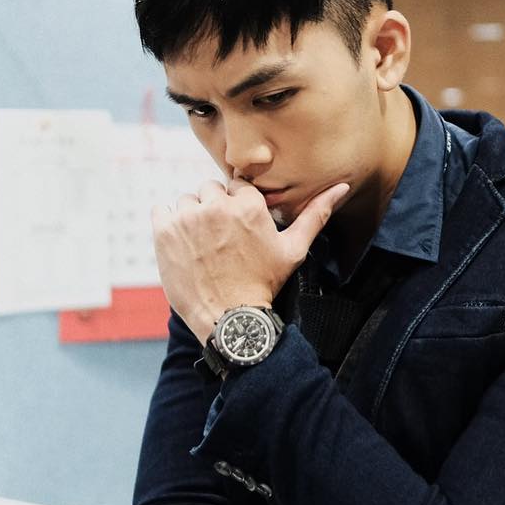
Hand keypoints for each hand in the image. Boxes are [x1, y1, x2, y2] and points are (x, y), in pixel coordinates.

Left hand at [150, 177, 350, 342]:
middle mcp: (216, 206)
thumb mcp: (294, 249)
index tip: (236, 231)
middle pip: (209, 191)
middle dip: (214, 211)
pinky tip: (183, 246)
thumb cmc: (263, 284)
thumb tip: (342, 188)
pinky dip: (168, 225)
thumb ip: (315, 214)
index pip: (236, 186)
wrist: (230, 318)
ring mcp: (188, 218)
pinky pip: (161, 211)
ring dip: (191, 218)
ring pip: (186, 201)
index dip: (236, 208)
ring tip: (202, 248)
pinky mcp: (165, 231)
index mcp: (247, 205)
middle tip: (220, 242)